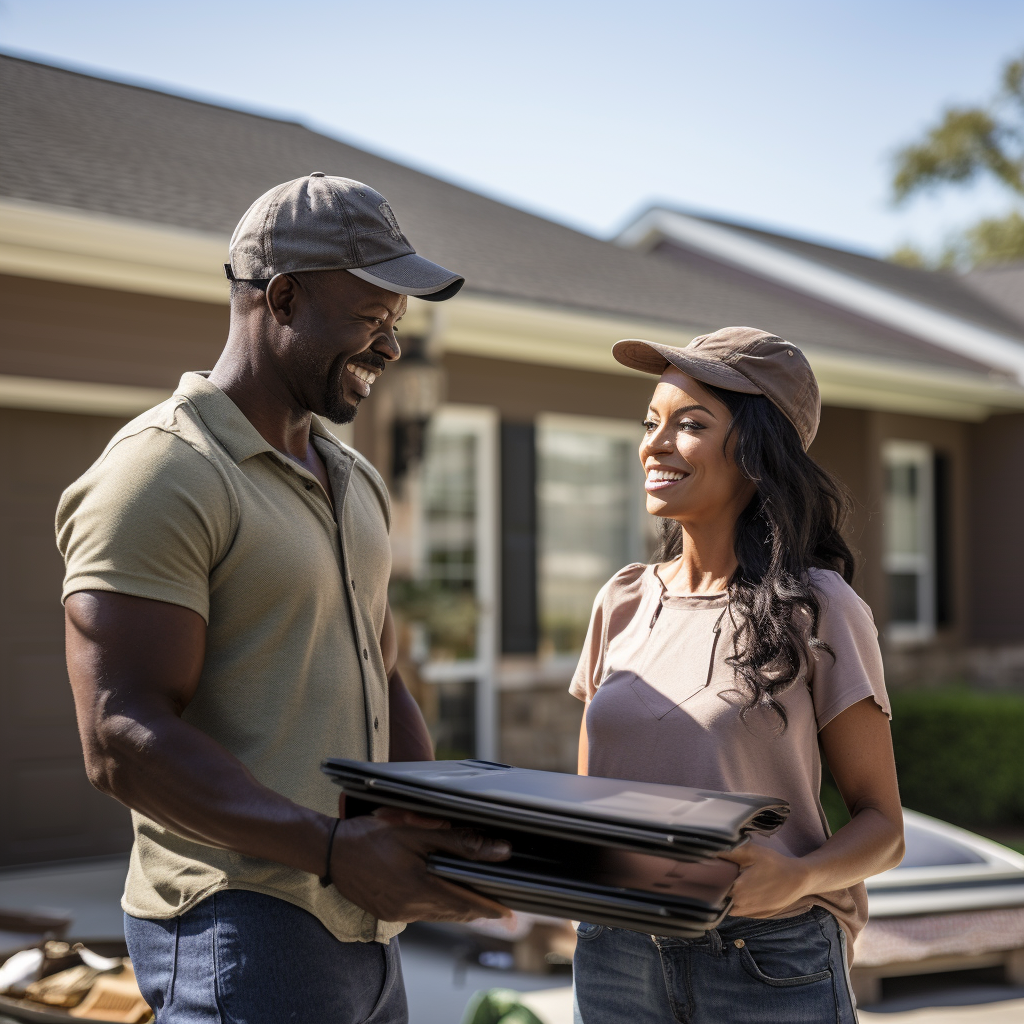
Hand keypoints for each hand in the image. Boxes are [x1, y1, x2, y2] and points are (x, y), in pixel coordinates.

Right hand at [328, 808, 512, 922]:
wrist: (330, 850)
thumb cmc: (372, 837)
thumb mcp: (418, 833)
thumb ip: (459, 843)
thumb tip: (497, 851)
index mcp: (421, 888)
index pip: (466, 903)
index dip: (490, 908)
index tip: (509, 914)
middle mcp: (411, 907)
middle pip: (454, 912)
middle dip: (477, 910)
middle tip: (499, 910)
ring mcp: (397, 912)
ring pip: (437, 914)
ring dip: (457, 909)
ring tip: (474, 903)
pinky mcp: (386, 912)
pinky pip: (419, 913)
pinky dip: (435, 907)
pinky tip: (438, 897)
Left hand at [718, 843, 810, 917]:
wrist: (798, 879)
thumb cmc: (775, 864)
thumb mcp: (752, 852)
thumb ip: (730, 852)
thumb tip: (711, 852)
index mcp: (737, 888)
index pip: (713, 888)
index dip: (710, 880)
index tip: (709, 872)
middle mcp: (741, 904)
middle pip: (720, 898)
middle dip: (717, 888)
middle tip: (720, 875)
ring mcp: (750, 912)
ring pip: (729, 906)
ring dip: (727, 898)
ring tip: (732, 883)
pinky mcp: (758, 915)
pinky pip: (740, 910)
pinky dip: (737, 903)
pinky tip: (743, 891)